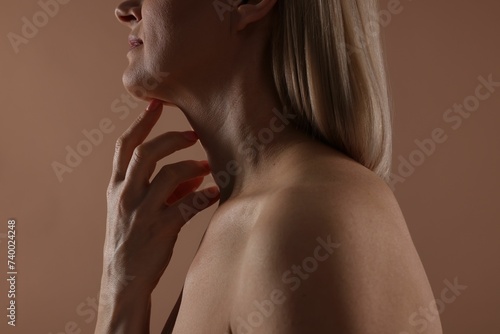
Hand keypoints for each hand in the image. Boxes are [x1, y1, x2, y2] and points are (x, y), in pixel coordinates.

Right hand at [103, 99, 219, 293]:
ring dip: (192, 166)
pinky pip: (187, 206)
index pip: (125, 145)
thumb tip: (196, 172)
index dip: (141, 122)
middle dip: (172, 138)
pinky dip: (204, 196)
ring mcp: (141, 213)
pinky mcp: (159, 230)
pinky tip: (214, 193)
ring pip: (168, 175)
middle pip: (146, 152)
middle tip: (193, 134)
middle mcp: (125, 196)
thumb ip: (162, 188)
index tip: (156, 103)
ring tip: (207, 165)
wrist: (123, 280)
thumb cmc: (133, 239)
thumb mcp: (137, 209)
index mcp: (116, 187)